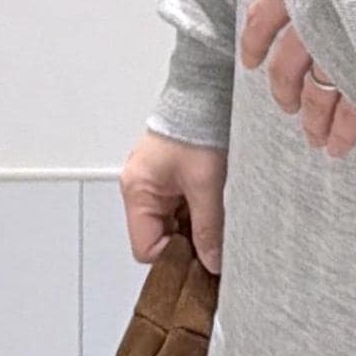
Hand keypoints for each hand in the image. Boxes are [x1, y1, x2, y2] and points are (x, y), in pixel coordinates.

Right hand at [120, 130, 225, 275]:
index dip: (173, 256)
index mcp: (137, 191)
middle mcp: (139, 188)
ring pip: (172, 222)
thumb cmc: (198, 126)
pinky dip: (196, 209)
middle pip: (159, 236)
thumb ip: (208, 226)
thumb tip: (212, 262)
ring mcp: (154, 181)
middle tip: (214, 239)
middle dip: (186, 240)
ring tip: (217, 215)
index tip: (201, 255)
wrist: (206, 92)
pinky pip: (180, 205)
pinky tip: (214, 203)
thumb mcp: (206, 183)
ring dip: (194, 224)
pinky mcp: (169, 174)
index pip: (146, 248)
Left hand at [241, 0, 355, 159]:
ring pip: (315, 92)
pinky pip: (350, 109)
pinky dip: (341, 131)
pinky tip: (336, 147)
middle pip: (286, 65)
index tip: (252, 61)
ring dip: (312, 118)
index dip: (255, 42)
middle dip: (285, 91)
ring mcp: (339, 47)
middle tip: (288, 107)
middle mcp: (313, 16)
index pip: (264, 17)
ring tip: (314, 136)